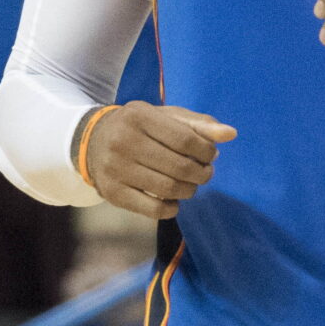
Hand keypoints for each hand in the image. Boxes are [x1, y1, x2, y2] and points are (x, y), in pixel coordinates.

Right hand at [82, 101, 236, 219]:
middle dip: (202, 174)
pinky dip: (172, 208)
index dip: (206, 151)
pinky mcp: (111, 192)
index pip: (185, 139)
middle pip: (179, 166)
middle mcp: (123, 141)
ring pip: (168, 189)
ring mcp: (115, 168)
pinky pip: (153, 209)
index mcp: (139, 116)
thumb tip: (231, 134)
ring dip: (189, 190)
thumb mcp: (166, 117)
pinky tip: (174, 200)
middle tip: (205, 173)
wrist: (93, 141)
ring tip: (191, 185)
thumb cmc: (140, 128)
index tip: (211, 155)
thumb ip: (199, 124)